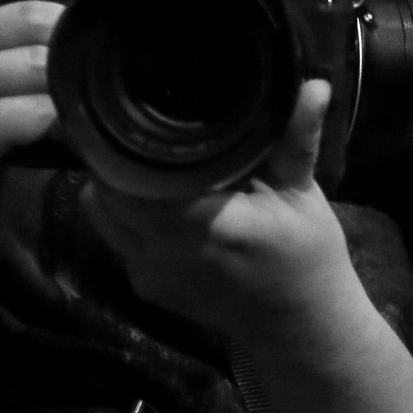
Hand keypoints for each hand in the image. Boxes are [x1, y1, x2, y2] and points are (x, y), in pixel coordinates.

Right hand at [0, 0, 75, 292]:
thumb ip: (17, 33)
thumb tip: (88, 5)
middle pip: (31, 16)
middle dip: (71, 44)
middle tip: (84, 74)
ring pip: (40, 65)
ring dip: (71, 89)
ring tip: (79, 107)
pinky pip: (36, 111)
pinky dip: (64, 123)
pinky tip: (71, 136)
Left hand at [82, 81, 365, 348]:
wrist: (296, 327)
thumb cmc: (305, 254)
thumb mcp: (303, 192)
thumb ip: (296, 138)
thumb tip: (313, 85)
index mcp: (208, 225)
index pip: (136, 176)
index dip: (129, 141)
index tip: (138, 106)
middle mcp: (166, 253)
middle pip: (106, 189)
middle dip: (118, 154)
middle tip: (141, 121)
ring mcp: (148, 274)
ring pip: (99, 210)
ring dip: (113, 181)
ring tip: (144, 154)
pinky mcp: (142, 285)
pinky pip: (113, 233)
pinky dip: (122, 209)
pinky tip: (152, 192)